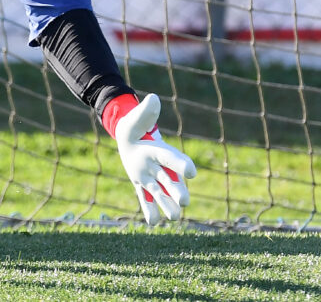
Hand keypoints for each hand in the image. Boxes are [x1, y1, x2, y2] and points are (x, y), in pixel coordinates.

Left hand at [115, 93, 196, 224]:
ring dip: (166, 205)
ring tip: (174, 218)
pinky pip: (144, 198)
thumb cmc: (136, 124)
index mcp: (160, 150)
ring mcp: (150, 176)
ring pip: (160, 193)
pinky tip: (152, 222)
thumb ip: (147, 111)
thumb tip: (152, 99)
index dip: (181, 164)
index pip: (172, 158)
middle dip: (177, 190)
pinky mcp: (140, 183)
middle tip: (184, 202)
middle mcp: (158, 166)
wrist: (129, 136)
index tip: (191, 171)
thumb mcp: (138, 116)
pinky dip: (149, 210)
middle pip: (170, 180)